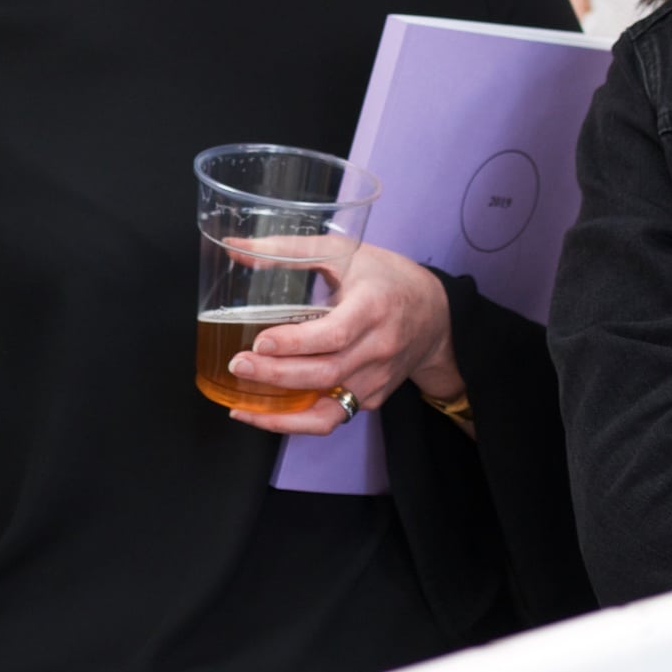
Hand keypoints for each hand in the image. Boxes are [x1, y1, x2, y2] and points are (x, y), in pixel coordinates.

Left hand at [226, 244, 459, 434]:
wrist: (435, 315)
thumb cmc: (385, 277)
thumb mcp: (344, 251)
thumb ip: (289, 250)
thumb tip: (236, 248)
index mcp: (373, 307)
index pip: (335, 334)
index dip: (296, 343)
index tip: (260, 342)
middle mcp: (379, 348)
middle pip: (326, 373)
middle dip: (277, 375)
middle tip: (239, 365)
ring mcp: (377, 379)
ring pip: (328, 409)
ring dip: (282, 414)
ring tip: (243, 405)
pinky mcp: (373, 398)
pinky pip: (332, 418)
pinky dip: (296, 423)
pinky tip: (265, 414)